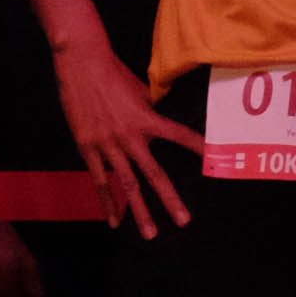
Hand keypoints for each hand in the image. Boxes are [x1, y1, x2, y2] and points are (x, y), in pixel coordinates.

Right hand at [50, 37, 199, 237]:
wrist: (81, 63)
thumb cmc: (112, 71)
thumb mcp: (139, 89)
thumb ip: (150, 109)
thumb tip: (160, 115)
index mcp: (147, 119)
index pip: (179, 135)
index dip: (197, 147)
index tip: (214, 161)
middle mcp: (130, 136)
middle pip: (154, 174)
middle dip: (170, 199)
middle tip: (183, 221)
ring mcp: (108, 145)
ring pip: (127, 185)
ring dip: (139, 211)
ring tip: (150, 233)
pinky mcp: (88, 147)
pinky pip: (99, 181)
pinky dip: (107, 202)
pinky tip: (113, 221)